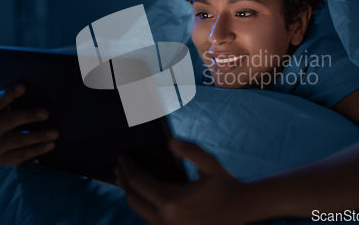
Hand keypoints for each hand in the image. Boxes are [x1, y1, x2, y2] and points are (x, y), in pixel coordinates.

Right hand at [0, 84, 58, 166]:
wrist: (5, 150)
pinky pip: (22, 154)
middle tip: (47, 112)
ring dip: (38, 135)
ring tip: (55, 132)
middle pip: (9, 121)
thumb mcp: (11, 110)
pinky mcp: (4, 160)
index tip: (23, 86)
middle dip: (28, 115)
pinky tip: (51, 144)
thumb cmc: (14, 123)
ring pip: (18, 140)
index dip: (10, 94)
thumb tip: (15, 76)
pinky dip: (38, 149)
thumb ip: (14, 97)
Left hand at [115, 138, 251, 224]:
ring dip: (130, 193)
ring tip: (124, 179)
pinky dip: (141, 203)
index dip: (128, 168)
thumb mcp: (211, 164)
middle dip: (124, 181)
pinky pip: (148, 216)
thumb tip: (169, 141)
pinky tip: (141, 193)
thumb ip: (190, 151)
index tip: (122, 157)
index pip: (138, 183)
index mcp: (171, 201)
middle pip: (133, 198)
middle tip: (119, 167)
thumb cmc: (225, 186)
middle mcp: (164, 218)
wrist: (240, 211)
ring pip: (138, 210)